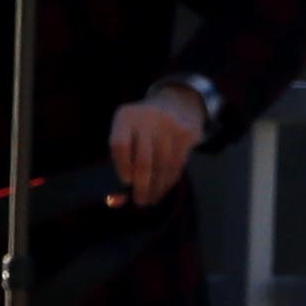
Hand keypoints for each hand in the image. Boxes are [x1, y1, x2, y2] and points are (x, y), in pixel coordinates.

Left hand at [108, 84, 203, 206]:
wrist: (176, 104)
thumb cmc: (144, 127)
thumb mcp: (128, 130)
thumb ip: (122, 157)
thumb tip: (119, 196)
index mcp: (126, 116)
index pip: (120, 145)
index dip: (122, 166)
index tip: (126, 181)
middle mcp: (147, 118)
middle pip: (143, 160)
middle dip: (142, 186)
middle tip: (140, 201)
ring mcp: (169, 126)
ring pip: (163, 166)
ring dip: (157, 187)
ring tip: (152, 199)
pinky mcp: (186, 134)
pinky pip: (177, 164)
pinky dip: (169, 181)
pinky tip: (163, 188)